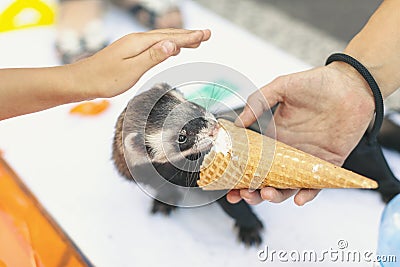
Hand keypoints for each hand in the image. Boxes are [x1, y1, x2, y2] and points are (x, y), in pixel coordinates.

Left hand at [69, 28, 210, 98]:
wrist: (81, 81)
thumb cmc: (104, 79)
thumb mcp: (131, 70)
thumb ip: (152, 57)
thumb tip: (171, 45)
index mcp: (139, 43)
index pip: (170, 38)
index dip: (190, 37)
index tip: (206, 35)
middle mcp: (137, 40)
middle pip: (168, 35)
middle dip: (188, 35)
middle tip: (206, 35)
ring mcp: (132, 45)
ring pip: (161, 39)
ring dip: (179, 40)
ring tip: (195, 41)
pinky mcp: (129, 52)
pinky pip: (154, 45)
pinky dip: (167, 45)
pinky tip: (170, 49)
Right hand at [227, 62, 374, 205]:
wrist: (352, 84)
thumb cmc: (316, 83)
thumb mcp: (281, 87)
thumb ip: (258, 102)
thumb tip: (237, 123)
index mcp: (274, 136)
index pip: (253, 160)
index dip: (240, 174)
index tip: (229, 184)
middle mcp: (288, 151)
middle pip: (266, 178)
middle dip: (253, 191)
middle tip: (243, 194)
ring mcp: (306, 159)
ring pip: (288, 186)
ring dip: (275, 195)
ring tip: (266, 193)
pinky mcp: (328, 164)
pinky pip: (316, 185)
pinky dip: (308, 195)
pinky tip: (299, 199)